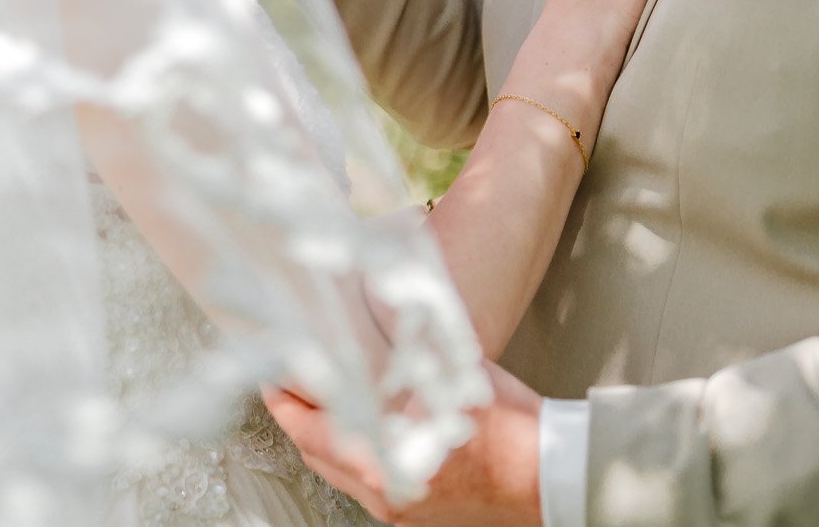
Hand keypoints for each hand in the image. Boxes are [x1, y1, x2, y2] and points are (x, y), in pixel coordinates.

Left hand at [263, 360, 543, 525]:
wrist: (549, 474)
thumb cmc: (508, 428)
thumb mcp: (448, 376)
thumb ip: (403, 352)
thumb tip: (367, 312)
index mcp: (385, 462)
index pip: (310, 430)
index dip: (283, 400)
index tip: (269, 374)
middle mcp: (383, 494)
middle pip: (317, 454)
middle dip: (299, 415)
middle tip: (287, 378)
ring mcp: (397, 509)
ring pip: (338, 471)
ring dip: (325, 436)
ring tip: (321, 397)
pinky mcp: (412, 514)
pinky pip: (365, 483)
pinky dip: (353, 455)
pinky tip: (361, 427)